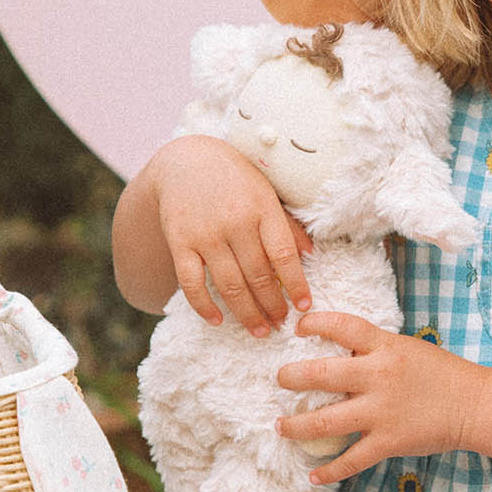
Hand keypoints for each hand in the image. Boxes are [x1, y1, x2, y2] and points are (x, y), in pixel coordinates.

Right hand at [153, 136, 311, 333]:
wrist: (184, 160)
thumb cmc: (233, 178)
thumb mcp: (266, 191)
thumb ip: (286, 223)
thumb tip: (311, 255)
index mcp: (262, 207)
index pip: (284, 255)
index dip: (297, 285)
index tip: (305, 306)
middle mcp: (234, 222)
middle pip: (259, 276)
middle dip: (272, 306)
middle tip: (281, 324)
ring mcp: (205, 234)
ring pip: (230, 285)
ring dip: (247, 314)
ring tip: (259, 331)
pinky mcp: (180, 243)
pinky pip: (192, 283)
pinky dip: (204, 306)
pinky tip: (218, 320)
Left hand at [275, 312, 475, 484]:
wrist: (475, 405)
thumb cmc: (441, 373)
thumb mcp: (406, 348)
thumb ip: (373, 350)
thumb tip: (337, 352)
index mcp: (385, 347)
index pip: (343, 326)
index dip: (315, 323)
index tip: (299, 327)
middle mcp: (379, 377)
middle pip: (321, 375)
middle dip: (291, 377)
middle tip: (280, 380)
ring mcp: (381, 412)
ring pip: (326, 422)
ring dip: (296, 426)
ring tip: (281, 426)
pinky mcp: (388, 442)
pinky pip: (351, 459)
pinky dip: (329, 471)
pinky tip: (312, 475)